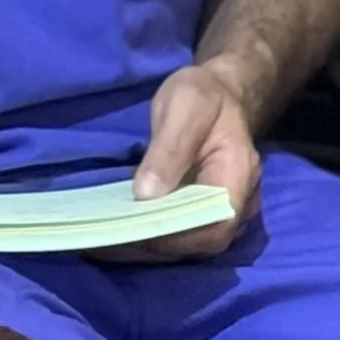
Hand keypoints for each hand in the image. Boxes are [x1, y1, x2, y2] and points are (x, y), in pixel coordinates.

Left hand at [115, 61, 263, 259]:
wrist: (217, 92)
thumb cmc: (203, 96)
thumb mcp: (185, 107)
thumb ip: (169, 149)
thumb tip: (145, 194)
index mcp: (239, 174)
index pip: (216, 224)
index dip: (177, 236)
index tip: (134, 228)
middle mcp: (236, 201)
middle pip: (200, 242)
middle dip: (152, 245)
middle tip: (104, 239)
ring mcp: (218, 210)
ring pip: (186, 245)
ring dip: (145, 247)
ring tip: (100, 243)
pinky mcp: (199, 212)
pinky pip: (177, 236)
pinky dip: (146, 238)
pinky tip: (113, 236)